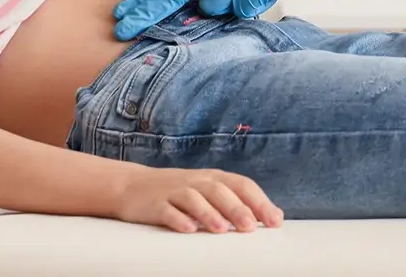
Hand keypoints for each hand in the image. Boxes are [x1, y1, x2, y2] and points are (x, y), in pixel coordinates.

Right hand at [118, 167, 282, 233]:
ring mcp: (173, 191)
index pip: (239, 184)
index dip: (258, 201)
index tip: (274, 221)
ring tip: (222, 230)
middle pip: (217, 190)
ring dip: (208, 212)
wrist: (131, 186)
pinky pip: (166, 209)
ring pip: (192, 198)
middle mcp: (195, 182)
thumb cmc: (178, 193)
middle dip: (235, 208)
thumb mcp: (207, 192)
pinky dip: (177, 218)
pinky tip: (188, 229)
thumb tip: (276, 215)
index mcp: (211, 178)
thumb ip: (238, 201)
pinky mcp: (154, 203)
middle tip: (250, 228)